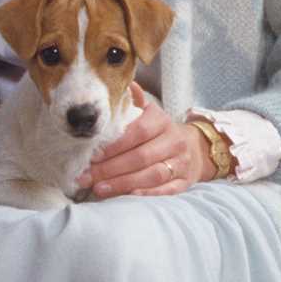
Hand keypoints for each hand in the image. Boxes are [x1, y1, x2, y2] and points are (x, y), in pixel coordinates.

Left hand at [83, 86, 214, 198]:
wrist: (194, 148)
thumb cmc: (160, 132)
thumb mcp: (149, 113)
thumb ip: (133, 102)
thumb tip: (121, 84)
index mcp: (162, 121)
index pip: (137, 132)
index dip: (114, 145)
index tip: (92, 155)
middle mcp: (174, 141)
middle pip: (140, 157)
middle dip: (110, 169)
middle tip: (86, 176)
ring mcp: (181, 163)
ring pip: (152, 175)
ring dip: (123, 184)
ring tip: (98, 188)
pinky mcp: (184, 182)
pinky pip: (166, 190)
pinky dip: (146, 194)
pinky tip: (126, 197)